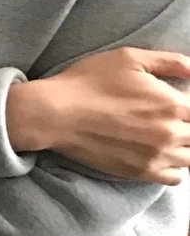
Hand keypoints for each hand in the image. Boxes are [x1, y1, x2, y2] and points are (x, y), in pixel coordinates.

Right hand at [6, 47, 189, 184]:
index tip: (175, 102)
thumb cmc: (90, 81)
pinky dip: (175, 166)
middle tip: (160, 114)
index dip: (187, 103)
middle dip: (186, 123)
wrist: (58, 113)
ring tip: (163, 132)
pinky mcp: (143, 172)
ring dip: (184, 144)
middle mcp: (171, 133)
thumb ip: (169, 62)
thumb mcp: (128, 58)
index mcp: (172, 104)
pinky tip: (159, 151)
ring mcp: (159, 156)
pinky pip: (177, 177)